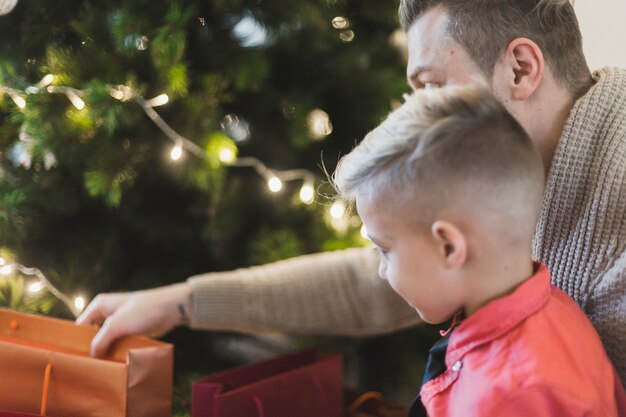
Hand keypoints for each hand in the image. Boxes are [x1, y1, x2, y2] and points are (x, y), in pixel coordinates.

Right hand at [76, 282, 191, 356]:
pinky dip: (115, 352)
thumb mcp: (117, 324)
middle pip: (92, 335)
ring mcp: (119, 322)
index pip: (79, 326)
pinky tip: (113, 364)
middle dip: (91, 349)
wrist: (171, 308)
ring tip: (99, 368)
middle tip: (87, 366)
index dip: (76, 342)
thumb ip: (101, 340)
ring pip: (105, 341)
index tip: (73, 359)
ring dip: (105, 352)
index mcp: (99, 306)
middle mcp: (106, 313)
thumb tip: (91, 355)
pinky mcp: (129, 330)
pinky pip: (117, 343)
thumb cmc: (144, 310)